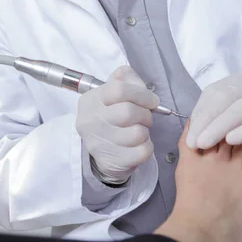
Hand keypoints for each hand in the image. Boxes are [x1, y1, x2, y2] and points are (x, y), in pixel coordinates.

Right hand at [76, 65, 158, 183]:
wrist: (101, 150)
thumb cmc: (112, 116)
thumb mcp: (113, 93)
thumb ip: (126, 80)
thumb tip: (140, 86)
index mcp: (91, 100)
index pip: (119, 89)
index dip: (141, 94)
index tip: (151, 101)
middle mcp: (90, 121)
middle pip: (128, 112)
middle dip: (145, 114)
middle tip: (145, 118)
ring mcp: (98, 143)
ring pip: (137, 134)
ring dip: (145, 131)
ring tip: (138, 131)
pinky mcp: (111, 161)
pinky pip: (142, 152)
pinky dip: (146, 147)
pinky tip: (138, 145)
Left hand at [187, 69, 241, 148]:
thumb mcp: (236, 113)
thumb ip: (217, 116)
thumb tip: (192, 131)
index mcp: (239, 80)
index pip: (213, 94)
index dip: (199, 116)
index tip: (188, 137)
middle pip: (225, 98)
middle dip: (206, 121)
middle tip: (194, 142)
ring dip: (220, 126)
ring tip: (205, 142)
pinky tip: (231, 139)